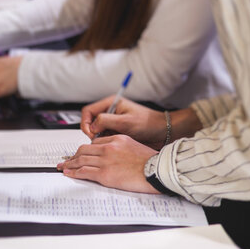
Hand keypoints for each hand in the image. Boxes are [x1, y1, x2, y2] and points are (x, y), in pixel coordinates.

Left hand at [57, 135, 159, 193]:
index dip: (86, 149)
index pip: (95, 143)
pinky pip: (84, 172)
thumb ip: (121, 147)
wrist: (158, 171)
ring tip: (63, 166)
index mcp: (116, 139)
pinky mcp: (105, 174)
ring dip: (69, 163)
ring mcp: (105, 161)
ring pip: (81, 160)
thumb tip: (113, 155)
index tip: (81, 154)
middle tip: (67, 159)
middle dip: (73, 155)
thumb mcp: (135, 146)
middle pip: (84, 150)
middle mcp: (109, 148)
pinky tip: (69, 173)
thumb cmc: (151, 162)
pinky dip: (74, 172)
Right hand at [81, 96, 202, 148]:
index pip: (88, 111)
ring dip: (100, 138)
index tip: (91, 133)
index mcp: (111, 103)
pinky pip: (104, 138)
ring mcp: (112, 123)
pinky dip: (106, 143)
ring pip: (96, 132)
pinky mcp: (116, 133)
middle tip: (98, 140)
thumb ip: (105, 121)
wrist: (163, 133)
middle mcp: (110, 113)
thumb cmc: (149, 123)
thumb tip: (91, 126)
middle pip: (90, 122)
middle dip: (92, 132)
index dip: (86, 122)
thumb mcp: (126, 121)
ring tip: (111, 142)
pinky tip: (115, 145)